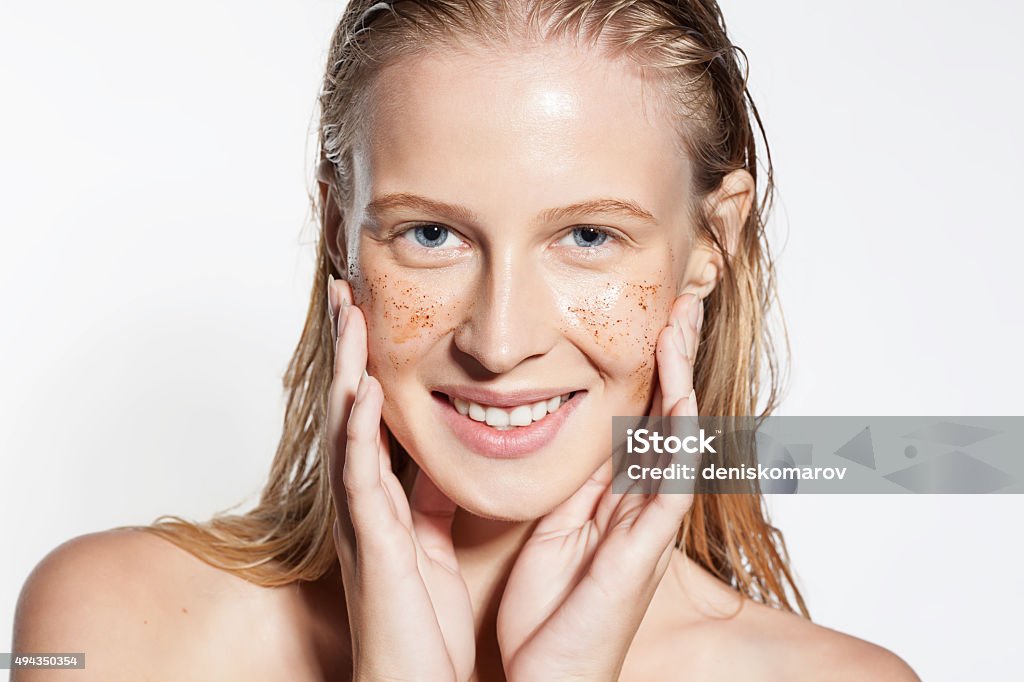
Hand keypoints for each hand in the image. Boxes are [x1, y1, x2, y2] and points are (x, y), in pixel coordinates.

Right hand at [325, 276, 475, 681]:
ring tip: (348, 318)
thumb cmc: (425, 627)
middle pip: (348, 410)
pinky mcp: (370, 545)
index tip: (366, 313)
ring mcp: (361, 521)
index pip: (369, 417)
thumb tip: (441, 463)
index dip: (363, 363)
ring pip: (346, 431)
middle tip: (344, 293)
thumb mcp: (432, 548)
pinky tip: (362, 389)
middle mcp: (362, 503)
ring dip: (345, 371)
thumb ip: (431, 502)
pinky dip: (359, 431)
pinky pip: (362, 478)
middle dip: (345, 350)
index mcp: (383, 501)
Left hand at [496, 292, 703, 681]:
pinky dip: (678, 444)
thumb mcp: (553, 531)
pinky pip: (669, 487)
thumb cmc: (550, 614)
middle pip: (666, 416)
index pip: (638, 418)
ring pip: (676, 439)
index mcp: (613, 499)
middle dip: (674, 359)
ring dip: (680, 382)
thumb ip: (571, 486)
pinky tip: (682, 404)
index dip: (647, 369)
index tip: (649, 319)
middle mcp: (640, 505)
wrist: (550, 679)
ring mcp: (648, 526)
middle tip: (680, 302)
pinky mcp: (645, 551)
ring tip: (682, 327)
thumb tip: (574, 440)